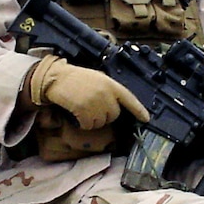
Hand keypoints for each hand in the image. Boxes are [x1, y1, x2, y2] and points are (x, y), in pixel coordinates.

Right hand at [26, 56, 149, 130]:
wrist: (57, 78)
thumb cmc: (76, 79)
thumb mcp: (97, 79)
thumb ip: (108, 90)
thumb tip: (115, 106)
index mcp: (111, 84)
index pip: (129, 98)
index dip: (139, 110)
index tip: (146, 119)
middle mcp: (106, 93)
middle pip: (114, 115)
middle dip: (104, 116)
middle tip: (91, 106)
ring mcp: (96, 102)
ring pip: (101, 123)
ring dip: (92, 120)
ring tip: (82, 108)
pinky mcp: (84, 110)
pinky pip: (89, 126)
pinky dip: (82, 124)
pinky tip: (77, 113)